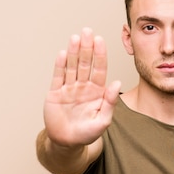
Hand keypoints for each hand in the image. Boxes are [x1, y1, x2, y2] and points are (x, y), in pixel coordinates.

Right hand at [43, 27, 120, 147]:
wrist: (67, 143)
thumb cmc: (87, 134)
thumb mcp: (103, 120)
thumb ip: (110, 102)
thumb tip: (117, 83)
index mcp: (97, 91)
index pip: (99, 69)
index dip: (100, 55)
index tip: (100, 40)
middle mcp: (83, 86)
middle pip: (85, 63)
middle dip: (86, 48)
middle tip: (87, 31)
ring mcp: (69, 88)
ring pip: (72, 66)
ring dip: (73, 52)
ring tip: (75, 38)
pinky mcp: (55, 93)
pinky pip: (58, 77)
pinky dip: (60, 65)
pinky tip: (63, 53)